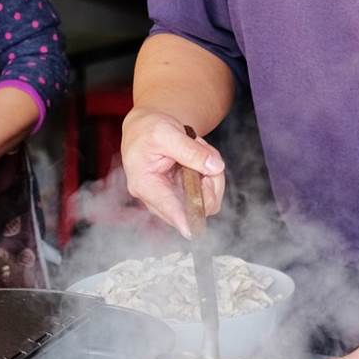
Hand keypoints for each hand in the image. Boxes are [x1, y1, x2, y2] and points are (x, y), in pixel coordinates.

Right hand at [119, 106, 222, 238]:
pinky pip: (205, 193)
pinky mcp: (180, 194)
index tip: (195, 230)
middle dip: (208, 184)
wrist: (144, 127)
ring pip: (203, 202)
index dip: (183, 220)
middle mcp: (155, 197)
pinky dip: (209, 176)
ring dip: (211, 177)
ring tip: (200, 152)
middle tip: (208, 160)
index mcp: (144, 184)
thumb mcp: (167, 133)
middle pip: (191, 208)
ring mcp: (169, 197)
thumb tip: (214, 167)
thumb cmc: (148, 129)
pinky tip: (198, 160)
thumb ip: (190, 150)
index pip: (167, 207)